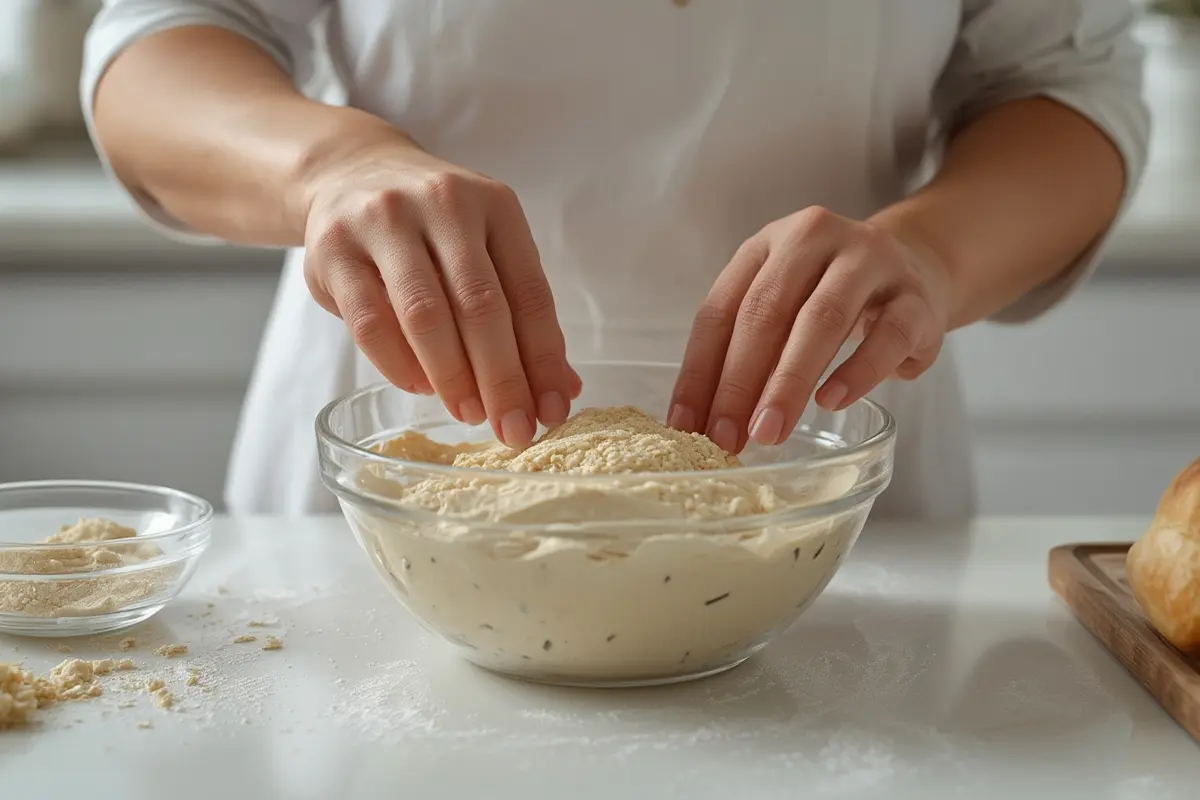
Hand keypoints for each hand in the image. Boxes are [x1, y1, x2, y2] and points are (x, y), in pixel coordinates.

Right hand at [301, 132, 579, 447]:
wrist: (350, 173)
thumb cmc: (432, 226)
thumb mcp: (486, 249)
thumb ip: (521, 315)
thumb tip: (560, 392)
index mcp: (495, 206)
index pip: (530, 293)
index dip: (545, 359)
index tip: (553, 410)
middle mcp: (442, 205)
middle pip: (481, 306)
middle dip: (502, 378)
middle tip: (514, 429)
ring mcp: (384, 223)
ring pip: (426, 315)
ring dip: (453, 377)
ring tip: (470, 414)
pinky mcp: (334, 250)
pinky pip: (370, 323)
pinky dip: (400, 365)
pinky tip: (421, 388)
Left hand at [668, 206, 951, 453]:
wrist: (918, 269)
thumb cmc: (832, 297)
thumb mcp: (784, 307)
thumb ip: (746, 351)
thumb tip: (704, 424)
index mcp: (768, 243)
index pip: (720, 309)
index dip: (700, 370)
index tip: (687, 424)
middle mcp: (816, 239)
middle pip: (766, 312)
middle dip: (739, 381)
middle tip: (726, 437)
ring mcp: (871, 262)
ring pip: (822, 319)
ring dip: (789, 381)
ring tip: (769, 431)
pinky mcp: (916, 297)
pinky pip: (886, 335)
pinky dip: (857, 372)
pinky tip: (831, 402)